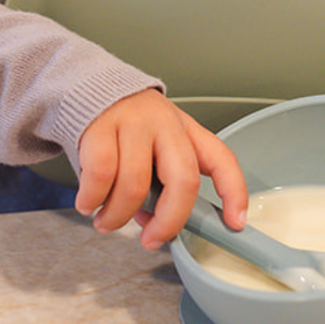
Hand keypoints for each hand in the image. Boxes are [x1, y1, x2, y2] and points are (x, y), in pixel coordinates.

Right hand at [75, 89, 247, 250]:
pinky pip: (101, 174)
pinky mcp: (100, 125)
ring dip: (118, 216)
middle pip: (182, 179)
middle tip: (152, 239)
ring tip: (106, 222)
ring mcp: (133, 122)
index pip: (221, 158)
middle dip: (169, 221)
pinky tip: (89, 204)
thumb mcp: (154, 145)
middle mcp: (165, 123)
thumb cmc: (126, 125)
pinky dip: (93, 199)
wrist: (89, 85)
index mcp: (186, 130)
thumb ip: (158, 183)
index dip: (234, 192)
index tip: (235, 223)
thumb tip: (151, 222)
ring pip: (135, 184)